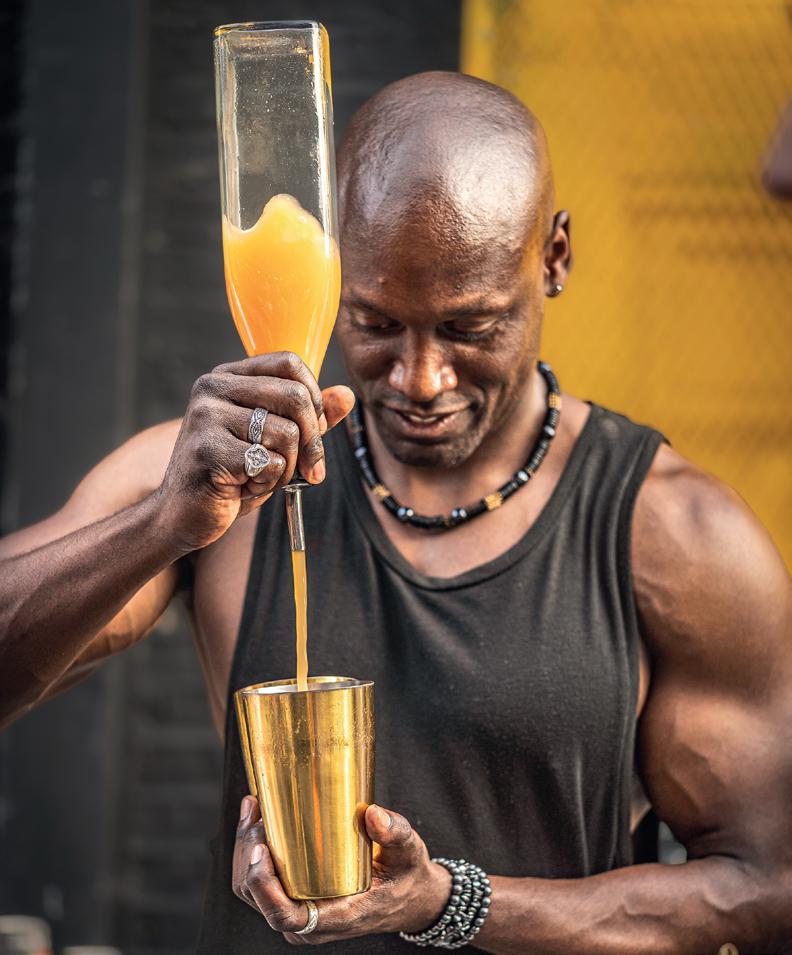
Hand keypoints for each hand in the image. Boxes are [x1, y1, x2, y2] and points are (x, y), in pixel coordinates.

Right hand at [156, 352, 354, 550]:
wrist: (183, 516)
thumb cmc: (232, 476)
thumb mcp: (275, 442)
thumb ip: (309, 418)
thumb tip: (347, 395)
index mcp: (227, 377)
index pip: (289, 362)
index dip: (313, 396)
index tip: (314, 428)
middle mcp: (212, 388)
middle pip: (295, 396)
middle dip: (311, 440)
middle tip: (309, 469)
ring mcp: (206, 417)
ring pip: (286, 433)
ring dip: (287, 468)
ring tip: (259, 478)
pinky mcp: (208, 450)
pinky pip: (271, 463)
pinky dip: (269, 483)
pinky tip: (243, 488)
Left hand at [233, 796, 451, 944]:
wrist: (409, 898)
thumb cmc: (407, 875)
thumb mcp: (410, 851)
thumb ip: (395, 832)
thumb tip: (374, 814)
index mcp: (337, 917)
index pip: (285, 917)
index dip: (264, 887)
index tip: (261, 848)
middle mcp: (310, 925)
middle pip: (258, 898)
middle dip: (248, 855)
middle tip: (256, 812)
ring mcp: (299, 916)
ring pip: (252, 892)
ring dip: (245, 851)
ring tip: (253, 809)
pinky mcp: (294, 902)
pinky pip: (259, 886)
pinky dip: (252, 854)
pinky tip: (257, 820)